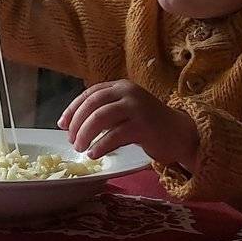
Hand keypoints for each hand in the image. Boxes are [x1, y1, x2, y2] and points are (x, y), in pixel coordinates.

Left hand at [59, 80, 199, 169]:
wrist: (180, 133)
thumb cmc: (148, 125)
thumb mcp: (124, 111)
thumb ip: (103, 112)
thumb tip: (71, 125)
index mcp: (121, 86)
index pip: (90, 93)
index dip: (72, 109)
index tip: (61, 124)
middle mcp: (128, 92)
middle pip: (92, 104)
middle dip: (76, 123)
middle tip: (71, 140)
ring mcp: (137, 107)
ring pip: (100, 118)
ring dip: (85, 134)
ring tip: (80, 148)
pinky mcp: (143, 126)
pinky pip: (114, 135)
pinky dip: (100, 146)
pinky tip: (94, 154)